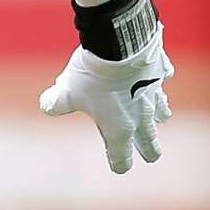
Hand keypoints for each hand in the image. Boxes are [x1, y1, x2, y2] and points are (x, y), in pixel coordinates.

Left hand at [39, 28, 173, 173]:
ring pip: (161, 112)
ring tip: (161, 118)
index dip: (119, 163)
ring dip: (159, 116)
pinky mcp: (161, 71)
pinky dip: (159, 79)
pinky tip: (159, 76)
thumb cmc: (92, 74)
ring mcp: (154, 93)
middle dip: (149, 150)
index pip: (122, 157)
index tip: (119, 166)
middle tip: (152, 156)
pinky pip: (163, 79)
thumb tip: (46, 105)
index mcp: (119, 128)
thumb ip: (56, 102)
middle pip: (150, 142)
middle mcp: (141, 116)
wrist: (119, 43)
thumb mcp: (68, 91)